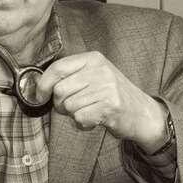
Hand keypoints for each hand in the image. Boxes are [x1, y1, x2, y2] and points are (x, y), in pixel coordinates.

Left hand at [35, 52, 168, 151]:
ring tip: (89, 111)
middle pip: (60, 89)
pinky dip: (83, 123)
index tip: (40, 95)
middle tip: (73, 107)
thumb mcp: (95, 76)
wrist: (142, 112)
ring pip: (68, 106)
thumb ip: (71, 76)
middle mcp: (100, 70)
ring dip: (74, 114)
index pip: (58, 67)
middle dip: (60, 104)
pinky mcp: (110, 106)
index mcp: (94, 59)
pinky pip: (80, 118)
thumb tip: (41, 86)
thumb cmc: (112, 95)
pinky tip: (95, 119)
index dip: (43, 84)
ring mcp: (107, 87)